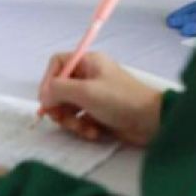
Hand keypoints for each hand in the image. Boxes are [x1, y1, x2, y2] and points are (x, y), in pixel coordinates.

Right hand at [38, 52, 162, 146]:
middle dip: (59, 106)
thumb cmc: (119, 100)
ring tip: (84, 128)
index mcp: (87, 62)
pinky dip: (82, 126)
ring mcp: (94, 95)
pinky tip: (93, 132)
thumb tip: (44, 97)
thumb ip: (58, 89)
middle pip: (59, 88)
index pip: (57, 64)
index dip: (48, 80)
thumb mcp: (86, 91)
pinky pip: (79, 118)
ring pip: (67, 106)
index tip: (46, 100)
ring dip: (71, 120)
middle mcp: (88, 76)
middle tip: (61, 119)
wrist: (152, 122)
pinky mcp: (98, 113)